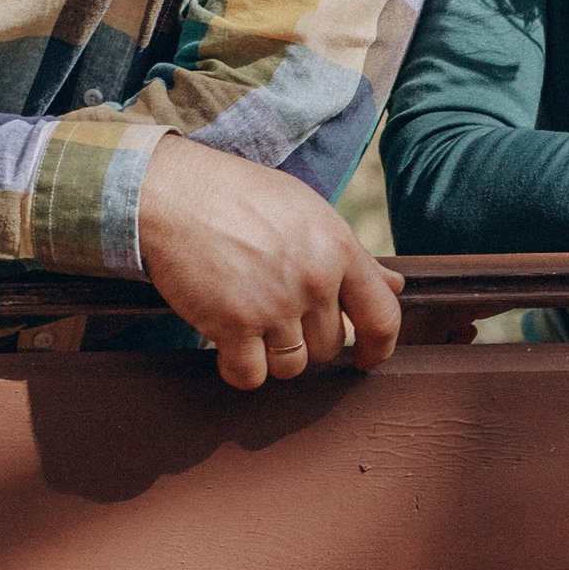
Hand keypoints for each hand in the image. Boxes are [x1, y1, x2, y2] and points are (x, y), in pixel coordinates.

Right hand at [136, 137, 402, 390]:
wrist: (173, 193)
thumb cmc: (239, 197)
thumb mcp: (308, 212)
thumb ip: (353, 256)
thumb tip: (394, 285)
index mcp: (338, 248)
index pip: (382, 316)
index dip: (379, 347)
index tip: (367, 359)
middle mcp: (314, 279)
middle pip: (329, 346)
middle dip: (305, 338)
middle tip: (274, 309)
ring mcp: (274, 304)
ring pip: (292, 366)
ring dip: (271, 355)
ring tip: (249, 322)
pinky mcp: (233, 324)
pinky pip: (251, 376)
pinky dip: (238, 368)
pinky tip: (227, 345)